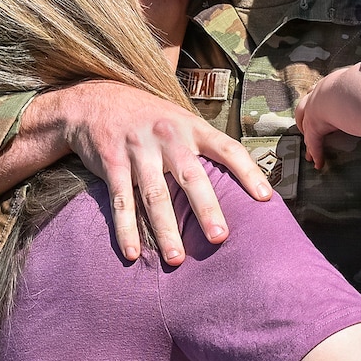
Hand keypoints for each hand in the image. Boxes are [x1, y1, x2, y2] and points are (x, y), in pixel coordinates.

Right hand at [50, 81, 271, 263]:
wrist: (95, 101)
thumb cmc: (149, 117)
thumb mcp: (179, 119)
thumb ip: (203, 146)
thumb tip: (239, 182)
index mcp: (191, 127)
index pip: (227, 148)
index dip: (248, 171)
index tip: (265, 198)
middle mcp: (167, 136)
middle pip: (191, 176)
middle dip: (206, 208)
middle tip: (220, 238)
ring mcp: (138, 150)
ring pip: (155, 195)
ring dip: (165, 230)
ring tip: (177, 259)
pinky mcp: (112, 163)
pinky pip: (120, 201)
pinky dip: (126, 229)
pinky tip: (133, 253)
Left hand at [295, 77, 339, 170]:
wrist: (353, 90)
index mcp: (332, 82)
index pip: (321, 91)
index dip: (319, 99)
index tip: (320, 104)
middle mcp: (320, 94)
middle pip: (305, 108)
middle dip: (305, 119)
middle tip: (307, 128)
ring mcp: (314, 110)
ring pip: (306, 126)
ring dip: (307, 138)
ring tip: (309, 151)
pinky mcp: (314, 127)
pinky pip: (314, 143)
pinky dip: (316, 154)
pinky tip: (319, 164)